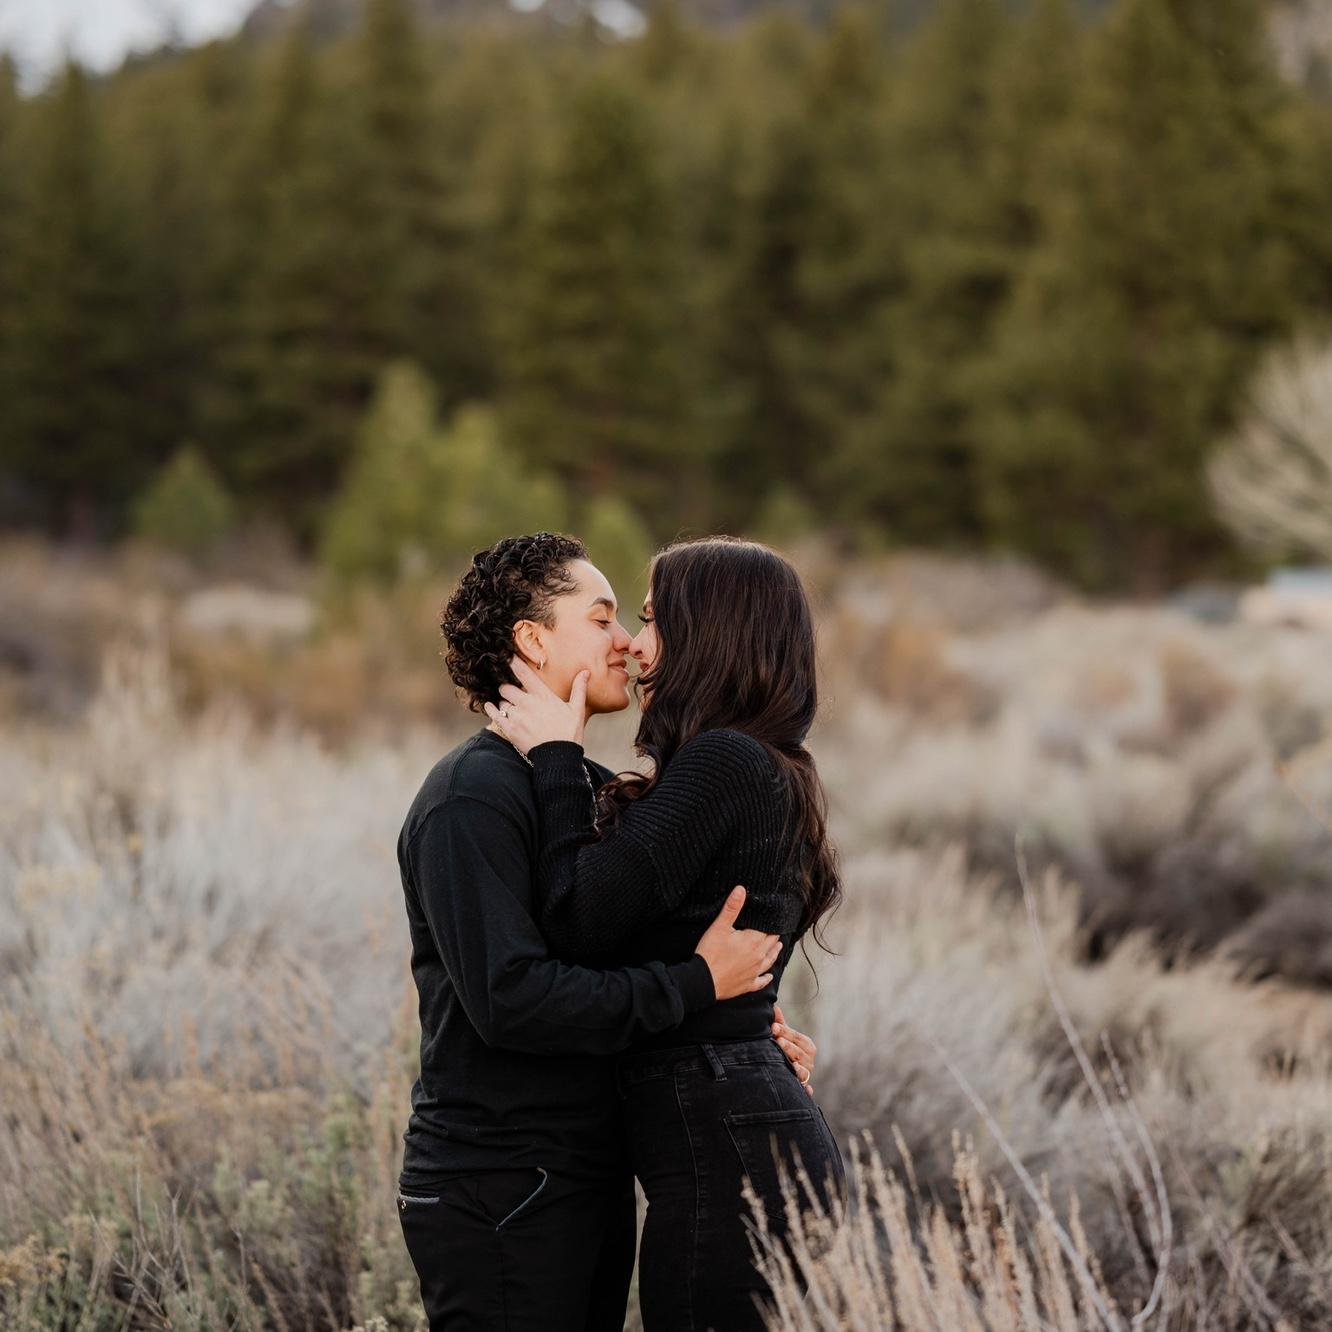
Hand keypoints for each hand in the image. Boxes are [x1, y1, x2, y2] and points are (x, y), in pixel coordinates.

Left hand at [483, 657, 588, 753]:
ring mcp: (517, 716)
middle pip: (506, 687)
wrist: (558, 757)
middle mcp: (527, 703)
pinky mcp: (509, 729)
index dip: (513, 662)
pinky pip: (495, 714)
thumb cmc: (569, 733)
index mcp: (543, 695)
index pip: (523, 673)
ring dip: (505, 703)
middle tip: (511, 691)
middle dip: (507, 688)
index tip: (507, 657)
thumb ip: (578, 688)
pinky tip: (490, 706)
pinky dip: (492, 709)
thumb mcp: (577, 709)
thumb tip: (585, 671)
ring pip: (502, 702)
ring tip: (512, 708)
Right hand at [693, 887, 782, 1001]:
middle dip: (774, 936)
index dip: (771, 923)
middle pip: (771, 943)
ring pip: (769, 960)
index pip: (768, 929)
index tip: (774, 918)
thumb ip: (732, 908)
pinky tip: (769, 976)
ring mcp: (754, 972)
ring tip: (778, 946)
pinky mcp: (748, 985)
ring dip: (774, 953)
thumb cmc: (710, 954)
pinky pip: (761, 982)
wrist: (703, 981)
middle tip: (776, 930)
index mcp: (753, 941)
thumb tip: (741, 890)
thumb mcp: (719, 927)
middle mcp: (758, 957)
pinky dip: (766, 978)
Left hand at [773, 1002, 817, 1096]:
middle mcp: (809, 1060)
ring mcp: (807, 1073)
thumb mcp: (784, 1036)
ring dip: (796, 1065)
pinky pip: (806, 1087)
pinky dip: (805, 1086)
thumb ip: (781, 1024)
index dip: (785, 1031)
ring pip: (803, 1069)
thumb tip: (774, 1008)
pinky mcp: (803, 1085)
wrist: (789, 1069)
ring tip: (790, 1062)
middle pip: (799, 1052)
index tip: (773, 1027)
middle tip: (777, 1040)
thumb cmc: (786, 1048)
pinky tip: (802, 1084)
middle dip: (788, 1046)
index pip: (797, 1037)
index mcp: (807, 1045)